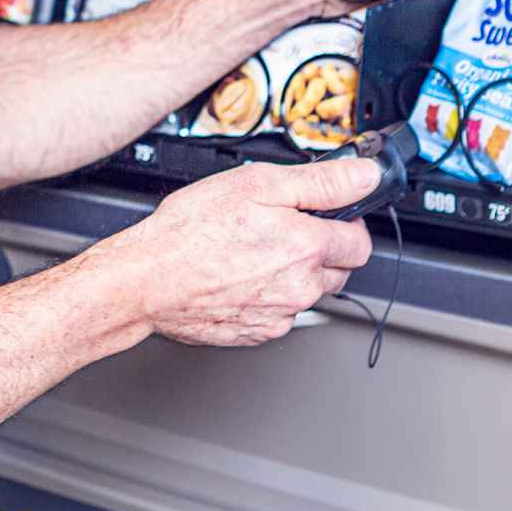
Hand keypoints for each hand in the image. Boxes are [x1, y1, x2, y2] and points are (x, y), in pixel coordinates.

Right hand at [100, 159, 378, 345]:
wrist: (146, 280)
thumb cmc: (191, 230)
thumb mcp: (257, 183)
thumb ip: (321, 182)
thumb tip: (365, 176)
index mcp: (306, 248)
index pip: (360, 242)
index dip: (346, 222)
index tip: (325, 214)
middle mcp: (300, 288)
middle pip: (339, 270)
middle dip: (322, 248)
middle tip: (283, 227)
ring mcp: (279, 315)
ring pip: (309, 292)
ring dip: (296, 273)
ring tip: (255, 250)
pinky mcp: (257, 334)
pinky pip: (280, 312)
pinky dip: (270, 295)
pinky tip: (241, 275)